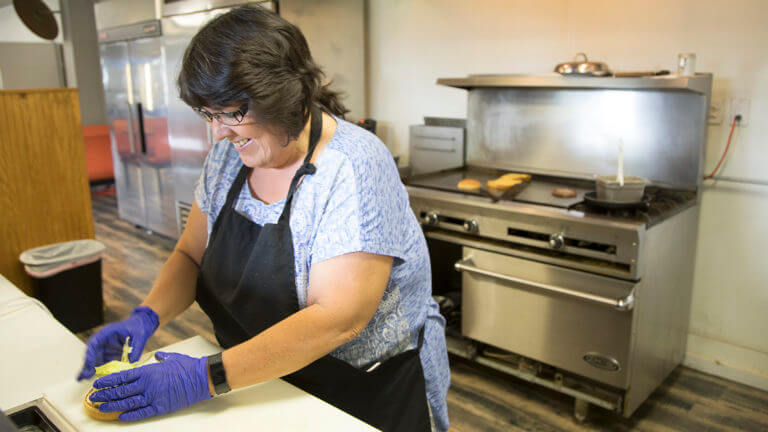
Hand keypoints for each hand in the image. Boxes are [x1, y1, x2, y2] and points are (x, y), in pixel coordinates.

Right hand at [77, 306, 158, 379]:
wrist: (141, 325)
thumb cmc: (138, 327)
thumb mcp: (140, 336)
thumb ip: (136, 349)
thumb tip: (132, 363)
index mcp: (108, 332)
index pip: (95, 342)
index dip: (90, 353)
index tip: (89, 364)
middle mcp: (103, 340)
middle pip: (91, 352)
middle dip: (87, 364)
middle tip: (84, 375)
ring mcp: (105, 347)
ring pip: (94, 358)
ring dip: (89, 368)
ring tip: (84, 378)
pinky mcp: (109, 353)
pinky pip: (101, 362)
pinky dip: (97, 369)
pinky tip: (91, 377)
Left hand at [89, 352, 210, 420]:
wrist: (200, 378)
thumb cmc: (187, 367)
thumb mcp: (171, 357)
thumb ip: (160, 357)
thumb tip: (157, 355)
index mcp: (147, 371)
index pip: (122, 377)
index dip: (108, 381)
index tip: (97, 384)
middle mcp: (147, 384)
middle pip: (121, 391)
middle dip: (105, 395)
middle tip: (94, 398)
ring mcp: (153, 397)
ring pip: (127, 403)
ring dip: (113, 406)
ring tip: (102, 408)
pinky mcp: (160, 407)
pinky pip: (141, 413)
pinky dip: (130, 416)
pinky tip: (120, 417)